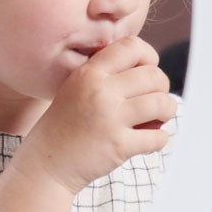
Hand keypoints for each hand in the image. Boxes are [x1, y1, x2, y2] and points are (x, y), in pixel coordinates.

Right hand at [20, 36, 176, 195]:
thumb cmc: (65, 126)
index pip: (133, 46)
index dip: (149, 57)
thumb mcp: (75, 88)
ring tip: (155, 120)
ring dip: (166, 112)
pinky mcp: (118, 145)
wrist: (45, 164)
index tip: (146, 73)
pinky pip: (159, 136)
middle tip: (153, 102)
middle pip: (154, 76)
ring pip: (162, 103)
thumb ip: (106, 74)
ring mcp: (110, 118)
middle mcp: (99, 91)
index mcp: (88, 73)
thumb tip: (151, 67)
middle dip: (161, 88)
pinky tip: (146, 141)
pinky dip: (159, 139)